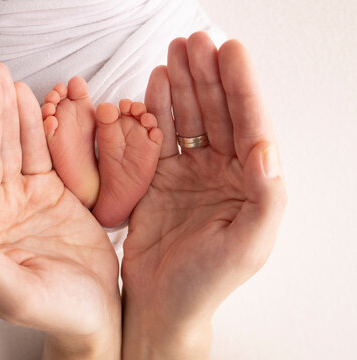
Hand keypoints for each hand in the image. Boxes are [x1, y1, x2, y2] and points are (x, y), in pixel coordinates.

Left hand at [0, 63, 120, 358]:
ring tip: (1, 77)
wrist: (94, 308)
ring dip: (4, 113)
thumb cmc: (55, 311)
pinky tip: (25, 99)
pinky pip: (35, 153)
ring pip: (7, 149)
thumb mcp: (16, 295)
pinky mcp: (44, 191)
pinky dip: (31, 126)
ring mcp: (17, 200)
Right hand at [121, 32, 286, 358]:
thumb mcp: (248, 245)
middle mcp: (221, 172)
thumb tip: (265, 147)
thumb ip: (265, 197)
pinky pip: (159, 136)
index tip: (230, 51)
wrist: (161, 300)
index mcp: (249, 184)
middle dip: (207, 75)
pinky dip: (157, 109)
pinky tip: (156, 85)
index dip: (241, 87)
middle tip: (195, 42)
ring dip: (183, 84)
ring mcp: (188, 171)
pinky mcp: (158, 176)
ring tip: (174, 53)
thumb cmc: (207, 280)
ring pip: (189, 118)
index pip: (249, 125)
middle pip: (217, 112)